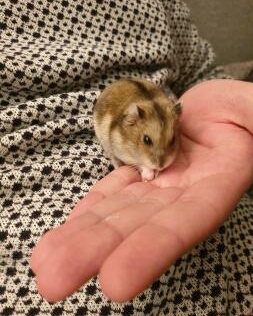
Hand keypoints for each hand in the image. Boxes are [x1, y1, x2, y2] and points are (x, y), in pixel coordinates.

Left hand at [30, 80, 252, 301]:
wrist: (216, 110)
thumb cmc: (241, 110)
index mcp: (216, 187)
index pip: (182, 224)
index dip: (150, 251)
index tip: (115, 281)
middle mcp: (181, 195)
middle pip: (136, 226)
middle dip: (96, 252)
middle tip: (54, 282)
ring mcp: (157, 184)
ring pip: (117, 212)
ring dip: (81, 236)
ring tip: (45, 264)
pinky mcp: (139, 170)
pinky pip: (113, 190)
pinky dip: (90, 209)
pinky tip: (66, 227)